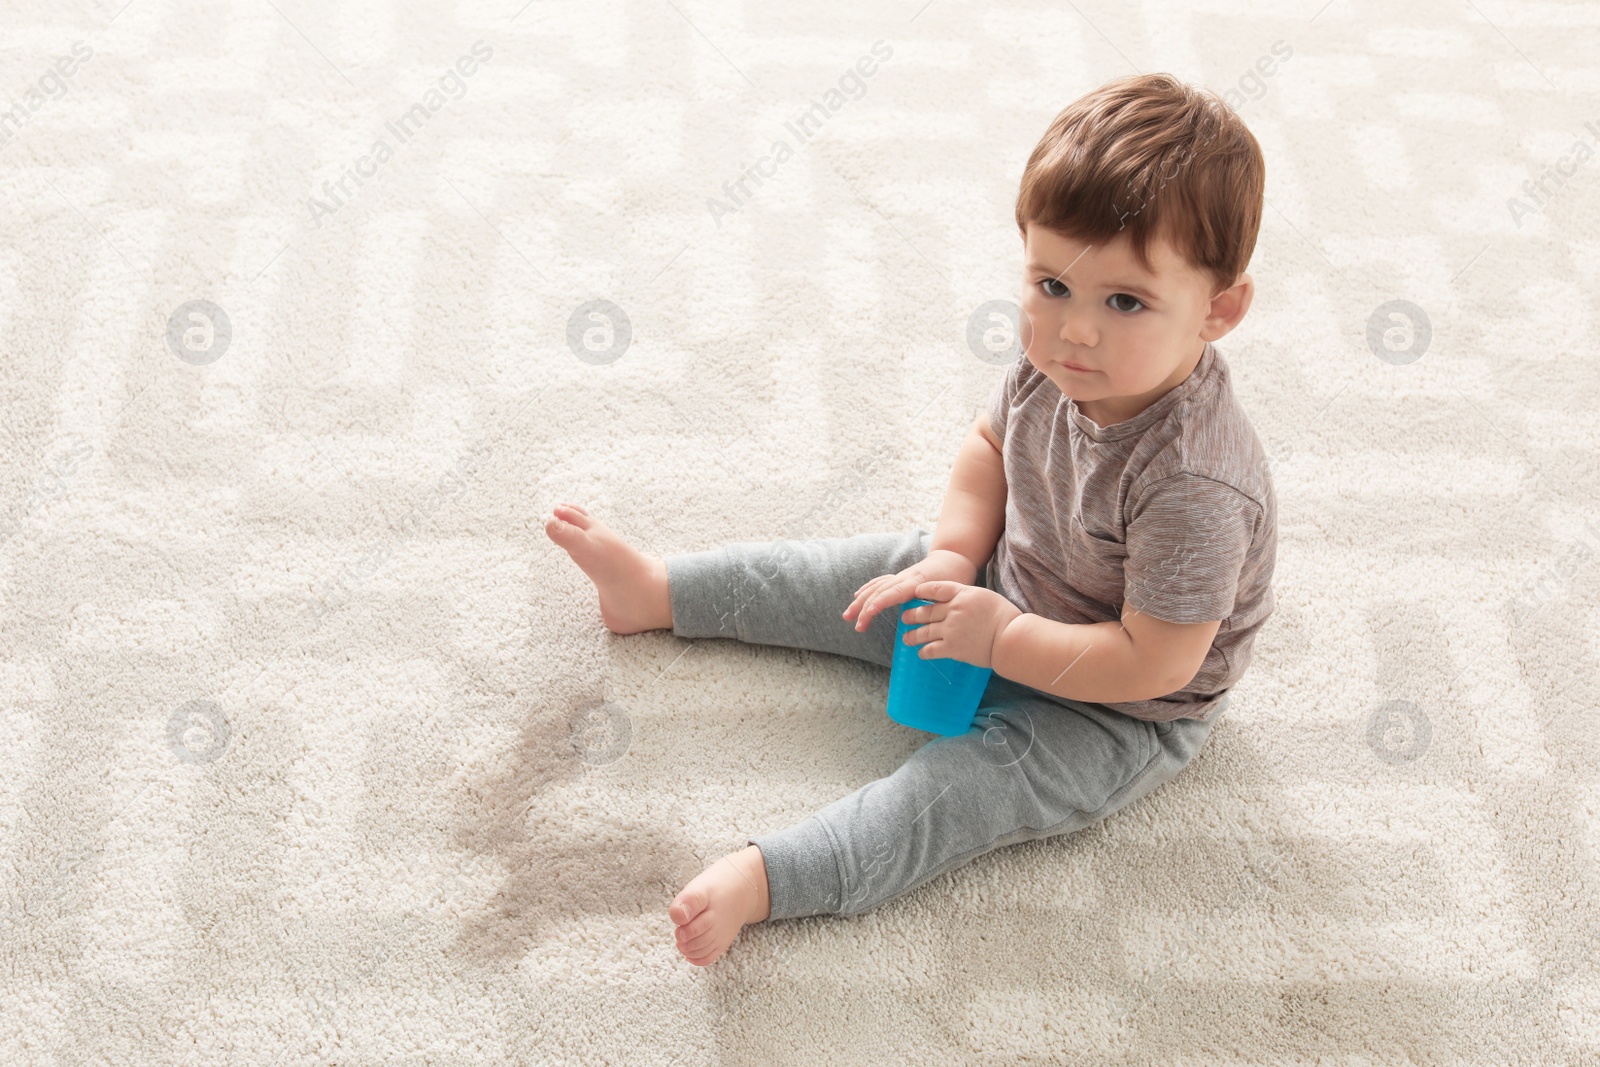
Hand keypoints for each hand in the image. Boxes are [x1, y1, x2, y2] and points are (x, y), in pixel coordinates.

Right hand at [842, 550, 975, 632]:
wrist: (954, 556)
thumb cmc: (956, 576)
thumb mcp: (951, 590)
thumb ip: (939, 603)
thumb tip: (929, 620)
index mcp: (916, 582)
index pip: (892, 593)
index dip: (879, 603)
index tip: (867, 614)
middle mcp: (904, 578)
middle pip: (878, 592)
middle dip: (864, 608)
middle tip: (857, 626)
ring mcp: (900, 577)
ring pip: (875, 587)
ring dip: (860, 601)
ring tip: (847, 616)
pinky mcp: (900, 577)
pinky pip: (879, 582)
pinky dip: (867, 589)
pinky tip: (858, 596)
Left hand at [898, 581, 1022, 669]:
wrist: (1010, 637)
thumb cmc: (1003, 616)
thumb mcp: (983, 596)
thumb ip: (965, 596)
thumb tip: (953, 600)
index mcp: (961, 594)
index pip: (935, 589)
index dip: (922, 591)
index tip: (915, 593)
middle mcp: (952, 610)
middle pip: (925, 612)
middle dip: (912, 615)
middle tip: (905, 618)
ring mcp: (950, 630)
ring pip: (924, 632)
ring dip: (913, 636)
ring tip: (906, 638)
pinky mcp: (952, 648)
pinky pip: (931, 649)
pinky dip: (924, 652)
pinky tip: (920, 653)